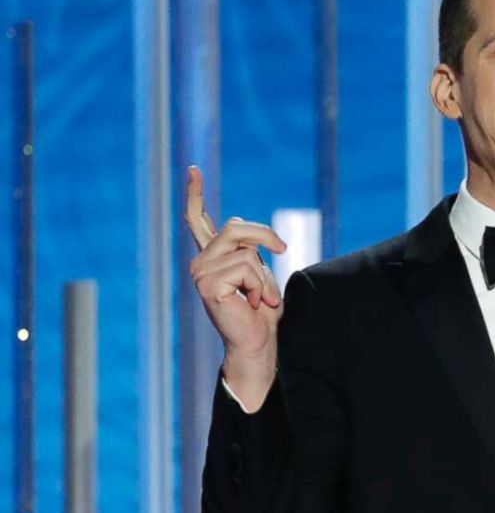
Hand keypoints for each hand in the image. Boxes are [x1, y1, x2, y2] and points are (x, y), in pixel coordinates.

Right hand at [183, 165, 286, 407]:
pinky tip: (251, 304)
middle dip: (266, 237)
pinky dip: (259, 286)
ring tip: (258, 298)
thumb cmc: (263, 312)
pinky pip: (246, 267)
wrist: (258, 343)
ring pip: (246, 251)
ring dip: (264, 276)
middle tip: (283, 251)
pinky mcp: (207, 283)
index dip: (195, 194)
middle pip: (236, 226)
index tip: (194, 169)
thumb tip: (262, 242)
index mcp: (212, 256)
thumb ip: (252, 252)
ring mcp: (200, 272)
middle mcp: (201, 261)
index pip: (199, 220)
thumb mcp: (261, 273)